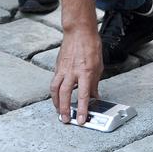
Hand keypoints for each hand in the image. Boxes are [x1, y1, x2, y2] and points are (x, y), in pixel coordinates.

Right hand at [51, 0, 100, 124]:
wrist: (79, 31)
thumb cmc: (91, 46)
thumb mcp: (98, 66)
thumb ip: (95, 83)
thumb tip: (94, 97)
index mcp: (85, 72)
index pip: (83, 95)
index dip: (81, 109)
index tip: (81, 120)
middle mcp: (72, 72)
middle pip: (65, 95)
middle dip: (64, 109)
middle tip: (65, 120)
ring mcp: (63, 69)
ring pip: (55, 89)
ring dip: (56, 103)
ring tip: (58, 112)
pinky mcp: (57, 66)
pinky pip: (54, 82)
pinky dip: (55, 92)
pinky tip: (57, 97)